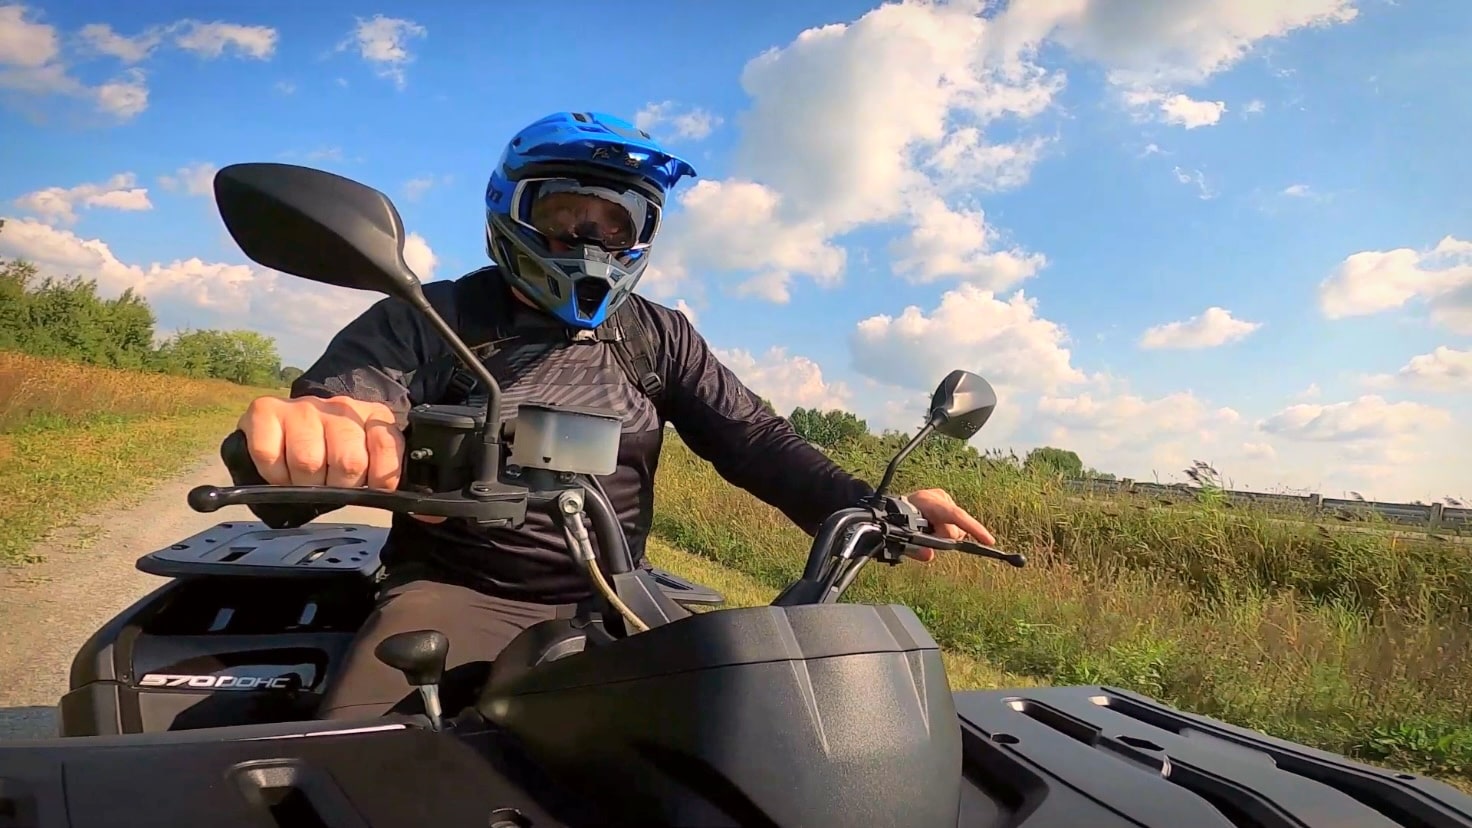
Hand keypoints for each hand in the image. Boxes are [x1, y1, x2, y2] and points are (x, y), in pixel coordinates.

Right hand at [237, 395, 443, 523]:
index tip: (372, 487)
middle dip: (339, 485)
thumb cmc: (338, 447)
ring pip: (308, 461)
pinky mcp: (266, 411)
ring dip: (304, 482)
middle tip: (331, 483)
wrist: (294, 419)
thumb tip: (430, 514)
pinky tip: (281, 468)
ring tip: (306, 476)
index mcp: (374, 417)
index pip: (388, 446)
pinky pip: (270, 455)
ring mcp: (303, 407)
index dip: (380, 477)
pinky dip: (274, 473)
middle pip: (348, 461)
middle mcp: (340, 407)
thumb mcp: (374, 460)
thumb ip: (399, 483)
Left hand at [902, 488, 996, 562]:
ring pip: (957, 525)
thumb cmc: (897, 525)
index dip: (973, 528)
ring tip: (929, 530)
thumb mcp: (902, 540)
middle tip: (929, 537)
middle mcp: (936, 496)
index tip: (989, 540)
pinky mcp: (944, 499)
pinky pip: (954, 520)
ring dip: (946, 533)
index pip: (955, 515)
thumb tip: (930, 555)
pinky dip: (947, 528)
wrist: (891, 512)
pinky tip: (934, 527)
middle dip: (947, 537)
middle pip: (956, 527)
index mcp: (926, 502)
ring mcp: (941, 496)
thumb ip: (916, 549)